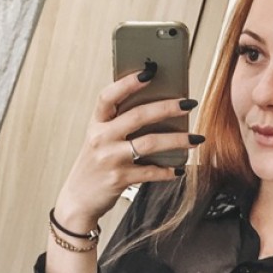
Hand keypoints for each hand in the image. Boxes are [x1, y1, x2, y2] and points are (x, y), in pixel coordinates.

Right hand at [54, 69, 201, 229]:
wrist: (77, 200)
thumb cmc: (94, 166)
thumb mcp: (99, 140)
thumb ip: (118, 125)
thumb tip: (158, 110)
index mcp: (96, 124)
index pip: (109, 96)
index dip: (128, 82)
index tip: (149, 71)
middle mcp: (101, 138)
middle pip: (138, 115)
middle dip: (167, 107)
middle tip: (188, 103)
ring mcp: (110, 159)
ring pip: (150, 143)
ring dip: (177, 140)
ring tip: (195, 138)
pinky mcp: (119, 179)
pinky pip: (150, 172)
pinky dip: (167, 171)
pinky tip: (178, 169)